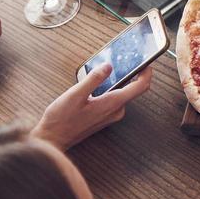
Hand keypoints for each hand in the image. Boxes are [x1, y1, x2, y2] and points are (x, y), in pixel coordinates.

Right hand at [31, 64, 152, 149]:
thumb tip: (109, 66)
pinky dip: (113, 89)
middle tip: (128, 60)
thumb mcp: (75, 94)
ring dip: (122, 81)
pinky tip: (101, 83)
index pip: (140, 87)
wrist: (53, 138)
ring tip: (112, 68)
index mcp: (112, 104)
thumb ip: (94, 79)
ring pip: (124, 94)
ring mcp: (111, 116)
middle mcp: (116, 111)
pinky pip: (115, 100)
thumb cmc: (62, 118)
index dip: (146, 73)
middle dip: (134, 74)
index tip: (146, 62)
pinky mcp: (104, 117)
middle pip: (134, 90)